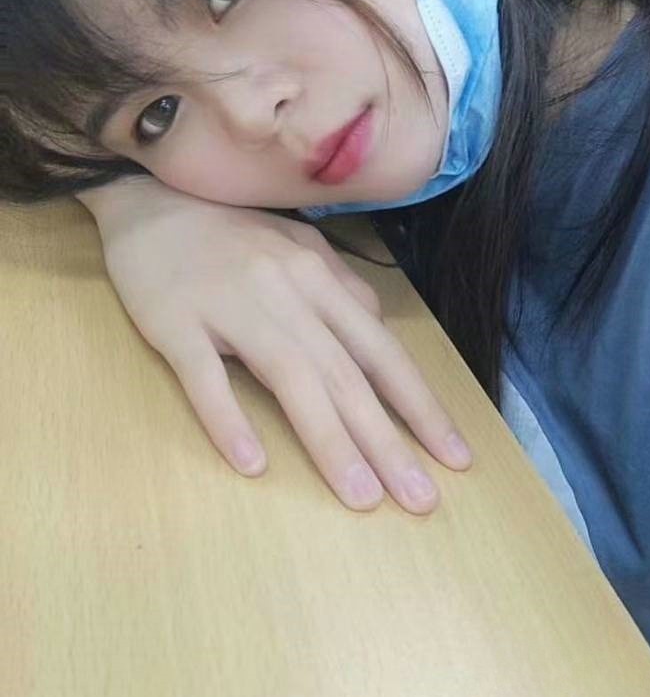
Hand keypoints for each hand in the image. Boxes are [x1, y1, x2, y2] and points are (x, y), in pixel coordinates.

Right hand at [82, 179, 471, 511]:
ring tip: (361, 497)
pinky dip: (229, 418)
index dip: (421, 407)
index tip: (455, 459)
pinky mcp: (174, 322)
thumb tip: (377, 331)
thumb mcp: (299, 249)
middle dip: (388, 441)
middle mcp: (286, 292)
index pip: (382, 352)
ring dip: (330, 441)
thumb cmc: (230, 231)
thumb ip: (341, 290)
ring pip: (291, 377)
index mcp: (320, 278)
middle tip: (420, 501)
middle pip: (346, 374)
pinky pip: (204, 375)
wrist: (148, 194)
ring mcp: (230, 305)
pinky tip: (253, 463)